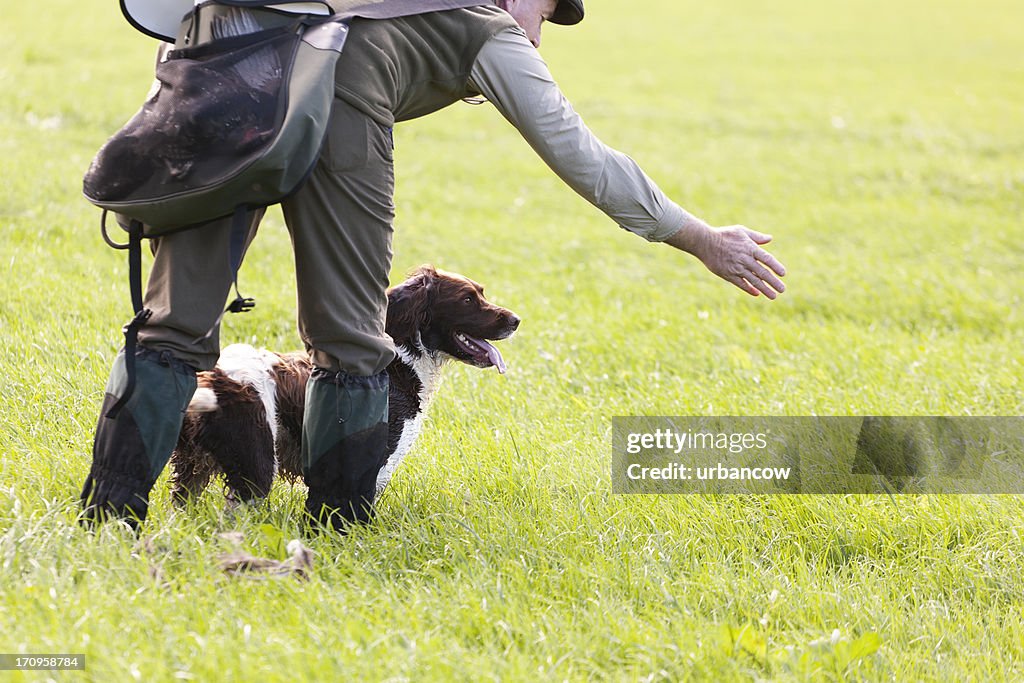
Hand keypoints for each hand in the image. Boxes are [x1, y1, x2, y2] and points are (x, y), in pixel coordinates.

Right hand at [665, 222, 786, 298]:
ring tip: (773, 296)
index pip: (766, 259)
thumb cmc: (724, 235)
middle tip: (782, 290)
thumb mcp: (741, 231)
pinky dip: (749, 289)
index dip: (775, 266)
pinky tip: (757, 294)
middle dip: (773, 282)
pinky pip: (741, 284)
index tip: (783, 274)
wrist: (705, 242)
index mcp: (750, 248)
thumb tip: (770, 238)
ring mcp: (736, 268)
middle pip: (762, 273)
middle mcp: (745, 259)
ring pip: (753, 281)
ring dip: (764, 289)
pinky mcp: (728, 275)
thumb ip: (756, 237)